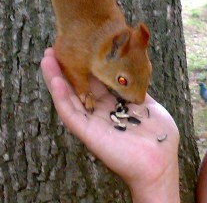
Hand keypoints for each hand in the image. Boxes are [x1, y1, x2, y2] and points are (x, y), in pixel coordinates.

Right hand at [40, 48, 180, 202]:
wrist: (160, 163)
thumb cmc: (159, 138)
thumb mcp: (149, 105)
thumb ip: (136, 88)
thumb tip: (134, 67)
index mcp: (114, 104)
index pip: (94, 80)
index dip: (85, 63)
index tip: (80, 44)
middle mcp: (99, 111)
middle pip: (77, 85)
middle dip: (66, 66)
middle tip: (54, 46)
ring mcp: (92, 122)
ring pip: (68, 97)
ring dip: (55, 78)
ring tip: (46, 58)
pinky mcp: (87, 133)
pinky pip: (70, 113)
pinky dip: (61, 97)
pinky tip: (55, 80)